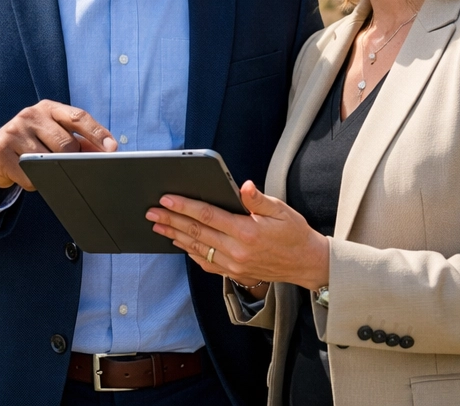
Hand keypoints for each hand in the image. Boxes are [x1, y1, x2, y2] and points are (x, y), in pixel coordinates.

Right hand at [0, 100, 116, 194]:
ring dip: (50, 172)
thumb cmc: (33, 143)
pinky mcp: (1, 150)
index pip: (78, 117)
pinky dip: (33, 182)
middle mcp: (30, 114)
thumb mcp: (53, 134)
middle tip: (69, 167)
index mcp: (48, 108)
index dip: (97, 133)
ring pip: (47, 161)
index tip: (112, 149)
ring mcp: (14, 131)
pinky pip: (29, 176)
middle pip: (65, 144)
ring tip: (43, 168)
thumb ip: (79, 140)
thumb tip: (106, 152)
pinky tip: (27, 174)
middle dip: (72, 160)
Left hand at [146, 181, 330, 290]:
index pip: (208, 216)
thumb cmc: (295, 233)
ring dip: (174, 236)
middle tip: (151, 211)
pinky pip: (206, 263)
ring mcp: (234, 265)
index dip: (185, 206)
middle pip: (196, 233)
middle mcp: (237, 251)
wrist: (308, 264)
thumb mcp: (281, 210)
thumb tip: (244, 186)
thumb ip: (258, 199)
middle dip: (171, 220)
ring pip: (197, 249)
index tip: (166, 198)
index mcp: (247, 232)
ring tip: (157, 225)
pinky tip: (178, 243)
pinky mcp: (235, 273)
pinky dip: (189, 253)